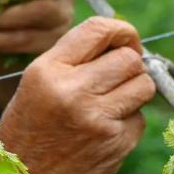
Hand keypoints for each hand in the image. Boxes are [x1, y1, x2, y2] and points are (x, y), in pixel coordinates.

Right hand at [0, 17, 155, 173]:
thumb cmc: (30, 127)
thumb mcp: (36, 81)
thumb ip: (73, 56)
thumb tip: (119, 38)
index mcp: (48, 71)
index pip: (98, 29)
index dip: (121, 29)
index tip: (126, 37)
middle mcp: (73, 92)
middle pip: (129, 58)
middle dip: (130, 62)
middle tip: (119, 72)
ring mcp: (97, 120)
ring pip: (143, 85)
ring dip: (134, 89)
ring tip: (113, 99)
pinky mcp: (115, 144)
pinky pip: (140, 118)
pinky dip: (128, 120)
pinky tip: (105, 127)